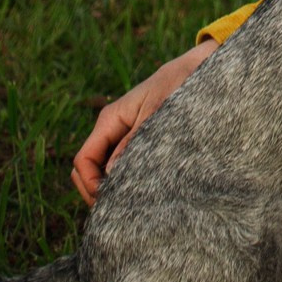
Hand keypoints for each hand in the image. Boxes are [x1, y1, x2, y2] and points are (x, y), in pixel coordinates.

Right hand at [71, 41, 211, 204]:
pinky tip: (140, 191)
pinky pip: (119, 166)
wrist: (197, 71)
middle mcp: (111, 130)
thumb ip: (134, 141)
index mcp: (110, 120)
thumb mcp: (157, 112)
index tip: (109, 200)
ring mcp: (122, 137)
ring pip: (102, 170)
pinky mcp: (136, 142)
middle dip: (95, 191)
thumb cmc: (178, 86)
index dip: (90, 184)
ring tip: (130, 203)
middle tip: (117, 210)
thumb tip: (111, 175)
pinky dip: (123, 180)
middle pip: (87, 169)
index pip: (83, 160)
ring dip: (109, 188)